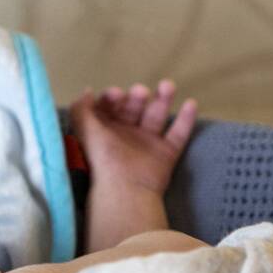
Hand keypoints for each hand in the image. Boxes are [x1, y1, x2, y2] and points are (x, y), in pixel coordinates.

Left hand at [69, 80, 196, 194]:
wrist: (126, 187)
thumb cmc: (103, 159)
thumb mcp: (85, 131)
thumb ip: (81, 109)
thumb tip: (87, 92)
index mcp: (105, 131)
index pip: (110, 107)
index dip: (112, 97)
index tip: (116, 94)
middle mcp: (126, 135)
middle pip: (133, 108)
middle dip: (136, 97)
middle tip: (139, 92)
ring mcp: (147, 144)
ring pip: (157, 115)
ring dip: (162, 98)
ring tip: (167, 85)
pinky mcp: (166, 154)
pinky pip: (179, 133)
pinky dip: (186, 119)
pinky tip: (191, 103)